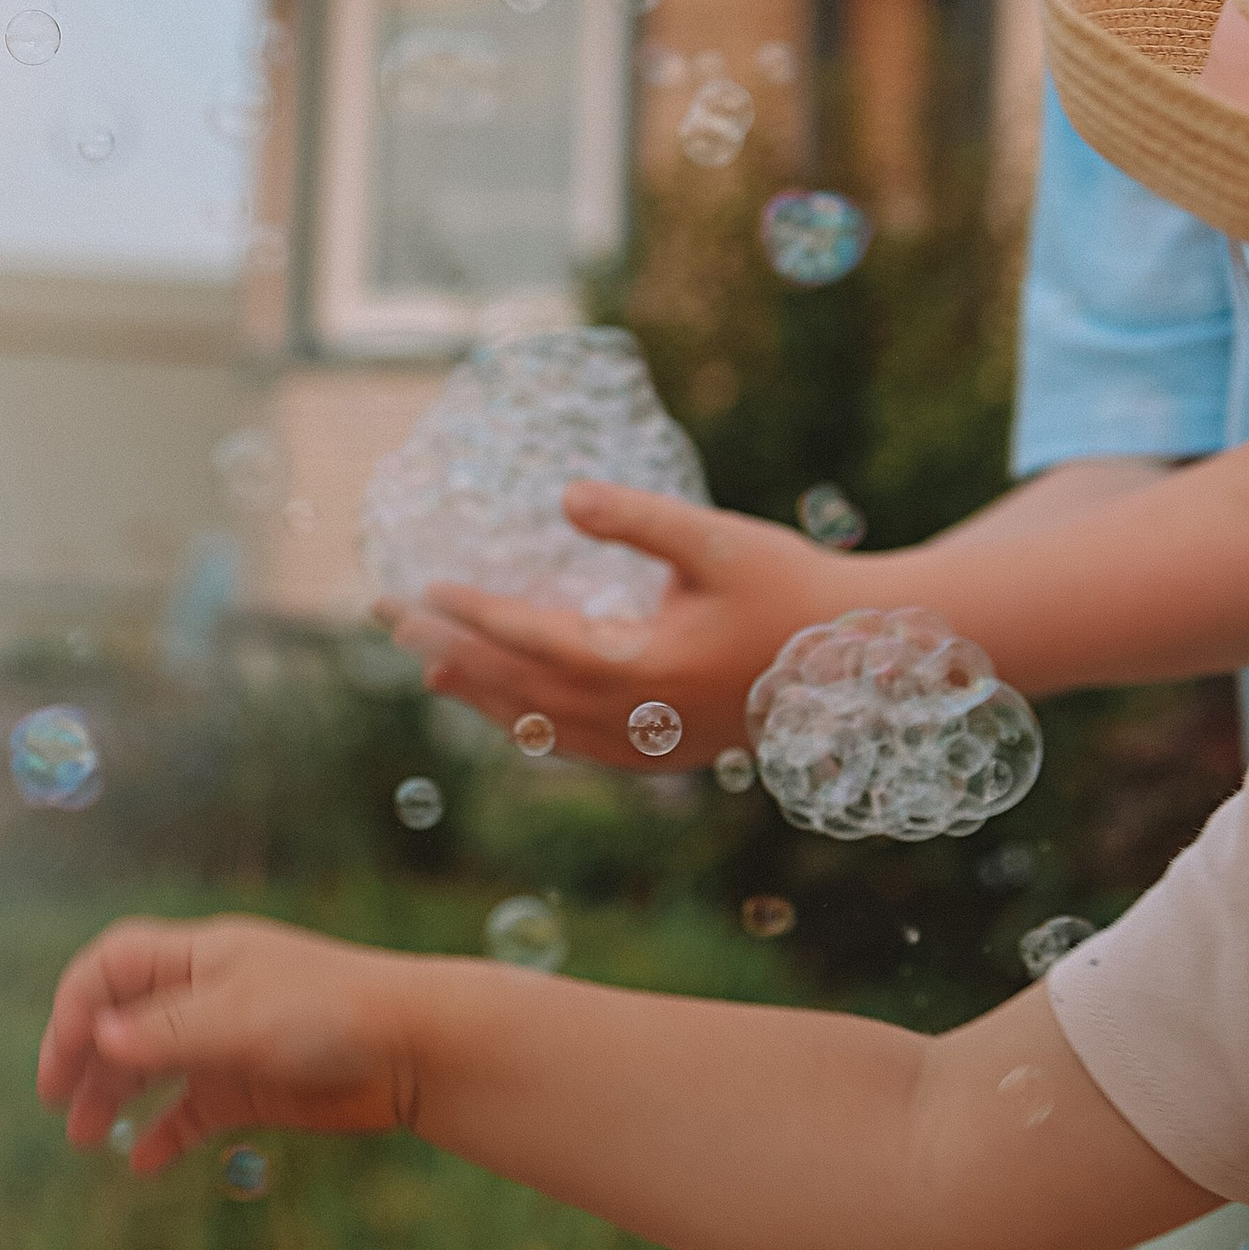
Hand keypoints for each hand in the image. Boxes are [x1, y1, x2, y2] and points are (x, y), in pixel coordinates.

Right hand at [36, 916, 425, 1172]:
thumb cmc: (327, 1013)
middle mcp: (207, 995)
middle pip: (124, 1019)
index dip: (77, 1006)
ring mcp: (229, 1042)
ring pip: (153, 1066)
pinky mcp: (254, 1087)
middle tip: (57, 1104)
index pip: (113, 967)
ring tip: (83, 1137)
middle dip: (85, 1056)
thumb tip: (96, 1036)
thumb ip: (165, 1031)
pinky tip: (142, 1162)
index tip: (62, 1058)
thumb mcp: (237, 1019)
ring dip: (115, 1096)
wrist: (412, 1049)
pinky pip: (193, 1109)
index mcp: (199, 958)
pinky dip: (164, 1132)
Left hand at [381, 480, 862, 763]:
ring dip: (481, 695)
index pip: (531, 640)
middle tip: (388, 617)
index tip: (421, 588)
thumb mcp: (718, 540)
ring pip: (541, 728)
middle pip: (518, 689)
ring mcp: (649, 744)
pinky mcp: (666, 753)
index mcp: (640, 666)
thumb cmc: (791, 591)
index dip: (472, 614)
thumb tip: (566, 496)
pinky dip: (530, 724)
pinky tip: (511, 707)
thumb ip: (640, 518)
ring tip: (428, 667)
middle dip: (449, 651)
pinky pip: (576, 745)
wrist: (860, 662)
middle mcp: (634, 716)